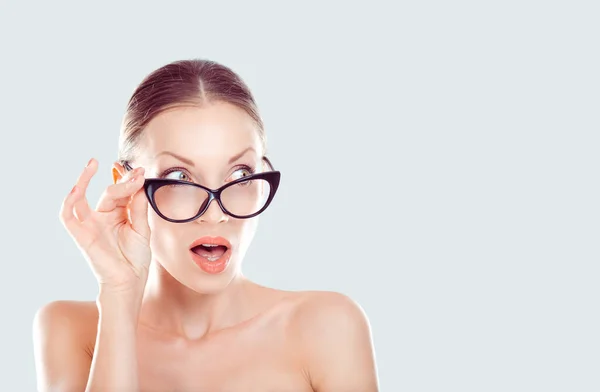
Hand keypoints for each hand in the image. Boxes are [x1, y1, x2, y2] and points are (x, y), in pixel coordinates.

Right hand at [60, 158, 151, 294]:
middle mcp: (103, 217)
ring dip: (85, 179)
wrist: (129, 281)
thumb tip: (139, 184)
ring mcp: (90, 225)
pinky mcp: (80, 235)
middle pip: (109, 192)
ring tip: (93, 163)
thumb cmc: (135, 259)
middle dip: (122, 181)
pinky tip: (78, 187)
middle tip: (135, 174)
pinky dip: (69, 201)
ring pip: (81, 197)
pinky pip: (67, 215)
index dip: (130, 181)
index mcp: (119, 215)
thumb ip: (138, 207)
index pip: (122, 193)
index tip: (142, 171)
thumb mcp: (142, 229)